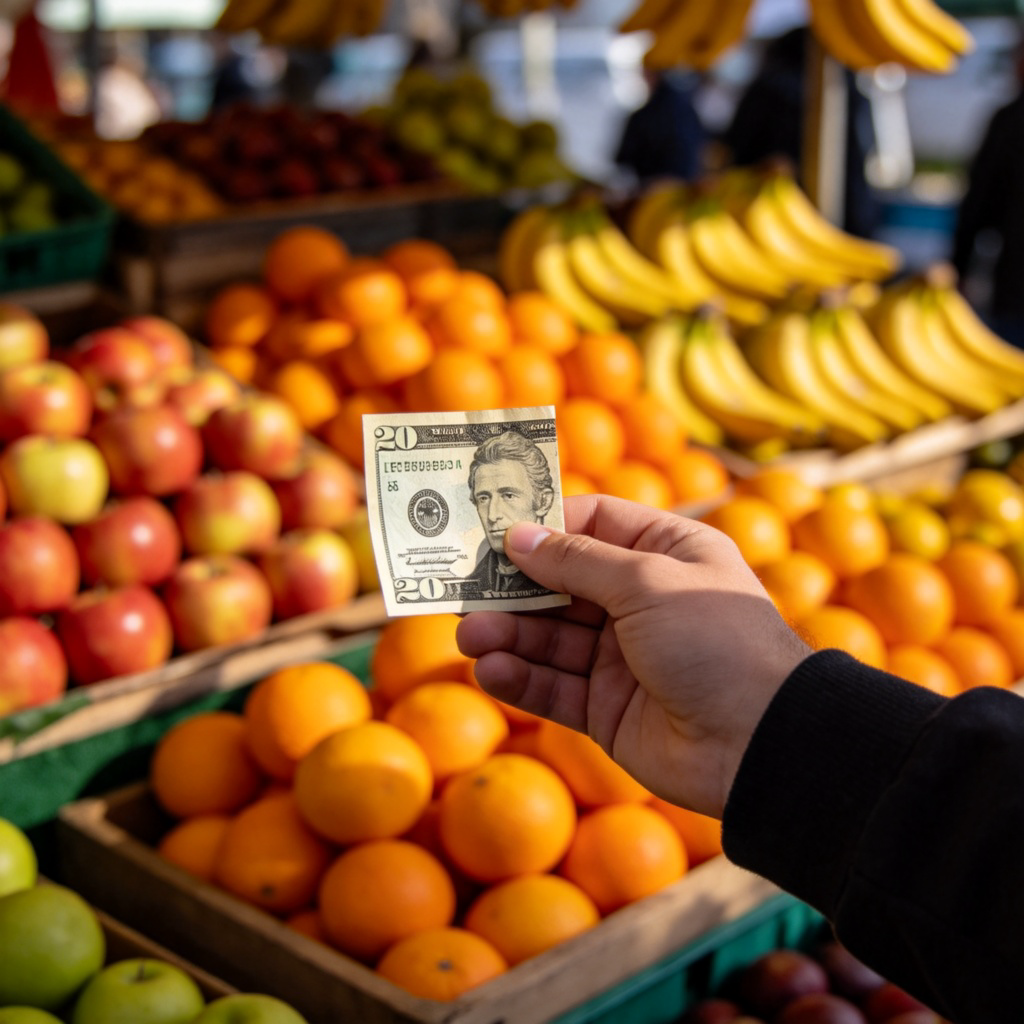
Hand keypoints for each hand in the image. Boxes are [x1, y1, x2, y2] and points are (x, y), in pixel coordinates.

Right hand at [456, 495, 810, 818]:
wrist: (761, 743)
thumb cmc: (714, 640)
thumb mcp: (647, 582)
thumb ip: (576, 562)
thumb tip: (517, 537)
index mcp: (665, 553)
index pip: (592, 524)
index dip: (544, 526)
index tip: (492, 532)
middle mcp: (641, 601)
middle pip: (560, 584)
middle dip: (513, 589)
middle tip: (462, 590)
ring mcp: (622, 657)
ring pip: (550, 639)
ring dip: (508, 635)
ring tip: (470, 636)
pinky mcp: (606, 709)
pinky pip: (555, 688)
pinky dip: (521, 679)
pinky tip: (490, 671)